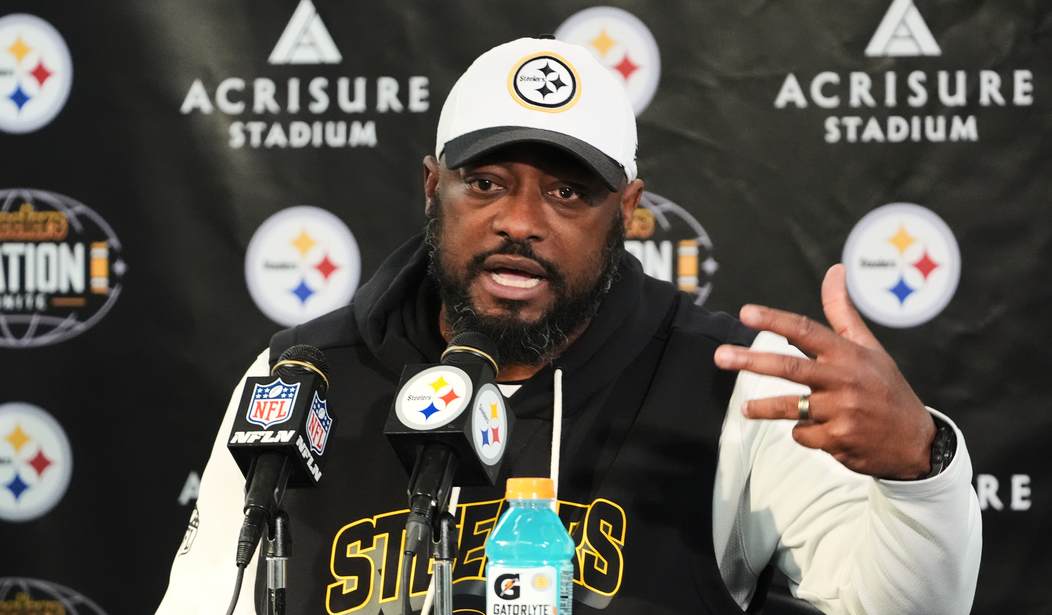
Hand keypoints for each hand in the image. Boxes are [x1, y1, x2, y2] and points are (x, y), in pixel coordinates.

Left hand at [713, 264, 935, 479]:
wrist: (915, 442)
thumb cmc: (885, 387)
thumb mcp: (869, 347)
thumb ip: (842, 312)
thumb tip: (834, 270)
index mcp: (849, 354)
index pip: (806, 330)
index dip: (774, 320)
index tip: (746, 313)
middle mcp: (844, 380)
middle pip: (788, 368)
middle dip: (750, 361)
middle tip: (720, 356)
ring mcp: (841, 411)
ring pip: (790, 406)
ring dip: (763, 408)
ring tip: (745, 408)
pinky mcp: (837, 440)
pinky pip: (803, 434)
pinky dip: (802, 432)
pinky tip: (816, 430)